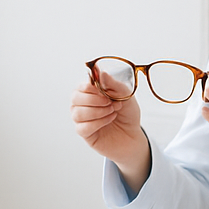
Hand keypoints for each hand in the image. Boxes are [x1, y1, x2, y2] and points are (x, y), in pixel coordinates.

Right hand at [70, 69, 150, 194]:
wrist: (133, 135)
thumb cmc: (127, 113)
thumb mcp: (125, 94)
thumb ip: (113, 83)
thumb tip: (101, 73)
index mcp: (90, 92)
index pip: (80, 86)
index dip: (89, 87)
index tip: (102, 90)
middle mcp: (83, 105)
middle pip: (75, 98)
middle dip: (94, 99)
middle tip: (110, 102)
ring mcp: (82, 119)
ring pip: (78, 113)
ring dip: (98, 111)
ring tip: (112, 111)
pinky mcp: (85, 133)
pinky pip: (83, 127)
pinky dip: (98, 123)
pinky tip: (109, 120)